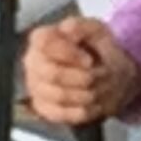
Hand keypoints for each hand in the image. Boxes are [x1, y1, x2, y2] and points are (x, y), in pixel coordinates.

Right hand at [23, 17, 140, 125]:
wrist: (108, 73)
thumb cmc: (98, 49)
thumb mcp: (96, 30)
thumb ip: (81, 25)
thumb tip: (66, 28)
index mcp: (42, 39)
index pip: (43, 43)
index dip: (68, 53)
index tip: (89, 60)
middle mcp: (32, 62)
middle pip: (51, 74)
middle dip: (82, 77)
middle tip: (99, 76)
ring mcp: (35, 86)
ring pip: (58, 96)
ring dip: (86, 94)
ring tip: (98, 88)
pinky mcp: (43, 107)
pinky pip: (59, 114)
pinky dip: (81, 111)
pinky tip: (91, 103)